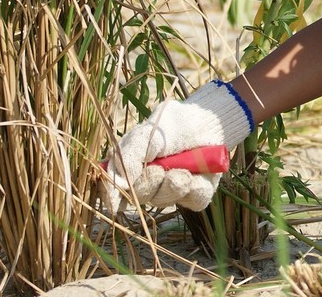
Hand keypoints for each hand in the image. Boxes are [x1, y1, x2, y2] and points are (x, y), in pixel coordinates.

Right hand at [101, 80, 254, 213]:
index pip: (112, 189)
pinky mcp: (195, 193)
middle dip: (149, 184)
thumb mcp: (148, 133)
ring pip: (165, 201)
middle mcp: (149, 183)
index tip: (118, 193)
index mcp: (131, 168)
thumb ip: (129, 154)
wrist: (209, 120)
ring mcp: (172, 189)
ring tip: (182, 169)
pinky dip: (197, 186)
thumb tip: (113, 180)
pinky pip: (194, 199)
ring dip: (173, 184)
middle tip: (159, 168)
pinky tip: (199, 172)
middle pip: (139, 198)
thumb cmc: (175, 124)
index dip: (112, 194)